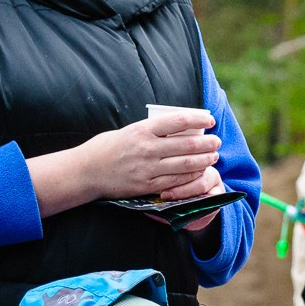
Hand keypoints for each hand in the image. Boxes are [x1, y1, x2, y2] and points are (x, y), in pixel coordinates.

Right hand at [35, 112, 219, 213]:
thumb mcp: (129, 131)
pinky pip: (177, 181)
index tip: (210, 120)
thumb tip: (180, 128)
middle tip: (217, 141)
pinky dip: (192, 176)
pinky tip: (201, 172)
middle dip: (207, 143)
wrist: (87, 171)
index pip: (178, 121)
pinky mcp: (148, 185)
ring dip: (204, 160)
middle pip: (187, 144)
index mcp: (142, 130)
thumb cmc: (108, 148)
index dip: (198, 120)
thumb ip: (152, 131)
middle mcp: (147, 148)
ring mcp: (148, 168)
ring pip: (186, 164)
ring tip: (214, 156)